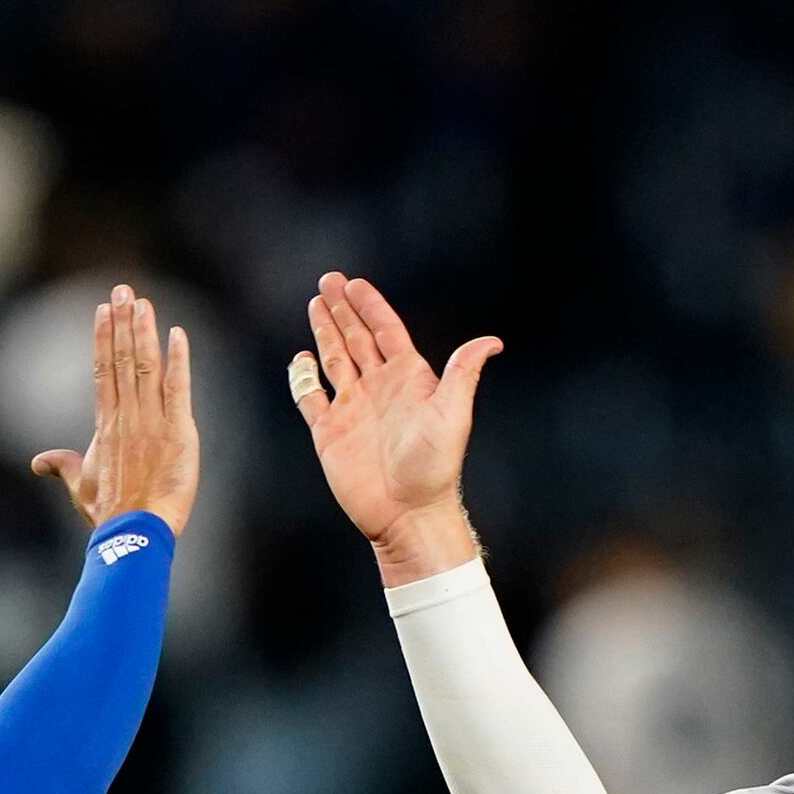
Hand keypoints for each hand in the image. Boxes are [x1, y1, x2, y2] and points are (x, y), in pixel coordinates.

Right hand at [30, 283, 200, 537]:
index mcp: (106, 424)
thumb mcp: (80, 487)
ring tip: (141, 302)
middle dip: (122, 322)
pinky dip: (178, 361)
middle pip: (122, 359)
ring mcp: (151, 421)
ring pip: (145, 367)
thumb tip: (39, 461)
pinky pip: (177, 389)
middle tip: (123, 289)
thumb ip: (63, 466)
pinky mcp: (177, 432)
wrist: (133, 531)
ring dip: (144, 332)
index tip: (103, 310)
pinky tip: (177, 335)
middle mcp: (126, 416)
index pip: (103, 370)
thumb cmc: (108, 513)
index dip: (103, 338)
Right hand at [291, 270, 497, 583]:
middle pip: (356, 337)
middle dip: (343, 308)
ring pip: (334, 359)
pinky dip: (303, 377)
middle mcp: (379, 388)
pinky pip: (310, 397)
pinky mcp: (328, 431)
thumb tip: (492, 341)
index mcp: (408, 379)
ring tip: (316, 303)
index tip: (355, 283)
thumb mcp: (453, 413)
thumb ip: (463, 372)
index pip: (385, 330)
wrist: (408, 513)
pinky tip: (301, 360)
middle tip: (329, 279)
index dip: (370, 305)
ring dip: (325, 331)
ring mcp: (352, 408)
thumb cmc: (435, 467)